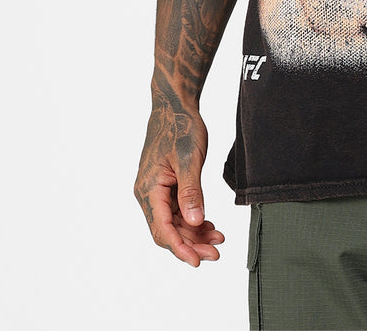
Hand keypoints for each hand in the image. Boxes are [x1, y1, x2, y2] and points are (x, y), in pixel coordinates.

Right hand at [134, 99, 223, 266]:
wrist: (175, 106)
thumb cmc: (181, 127)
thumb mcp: (189, 159)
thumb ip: (191, 192)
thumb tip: (194, 223)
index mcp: (149, 189)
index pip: (162, 229)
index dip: (180, 248)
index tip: (198, 261)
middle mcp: (148, 193)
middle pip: (168, 230)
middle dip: (191, 244)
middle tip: (216, 253)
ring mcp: (156, 190)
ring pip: (174, 222)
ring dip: (194, 233)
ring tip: (218, 239)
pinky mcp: (165, 185)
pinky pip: (177, 210)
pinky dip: (193, 219)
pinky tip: (209, 224)